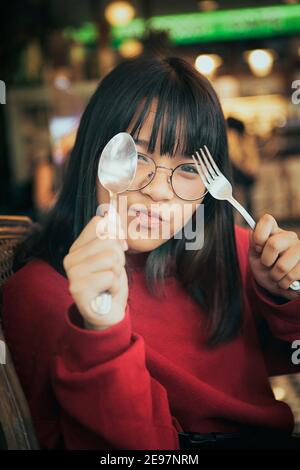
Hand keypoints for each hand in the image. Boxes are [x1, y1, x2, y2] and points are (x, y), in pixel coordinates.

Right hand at [63, 214, 127, 329]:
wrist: (108, 313)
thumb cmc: (111, 283)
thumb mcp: (115, 255)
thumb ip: (112, 235)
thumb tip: (112, 214)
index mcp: (78, 247)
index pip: (100, 223)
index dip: (117, 235)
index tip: (119, 250)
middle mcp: (70, 258)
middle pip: (109, 241)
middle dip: (120, 258)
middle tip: (113, 273)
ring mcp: (72, 273)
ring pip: (111, 258)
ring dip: (118, 273)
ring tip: (110, 282)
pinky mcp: (78, 289)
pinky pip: (110, 277)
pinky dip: (115, 286)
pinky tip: (107, 293)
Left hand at [248, 214, 299, 300]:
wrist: (277, 285)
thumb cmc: (264, 268)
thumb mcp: (254, 256)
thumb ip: (253, 243)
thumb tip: (252, 231)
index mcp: (274, 231)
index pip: (267, 220)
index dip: (259, 235)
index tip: (258, 248)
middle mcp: (289, 237)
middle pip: (273, 244)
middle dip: (265, 261)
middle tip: (267, 265)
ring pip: (282, 266)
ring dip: (274, 276)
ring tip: (275, 275)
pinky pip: (291, 276)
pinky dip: (283, 283)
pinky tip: (285, 280)